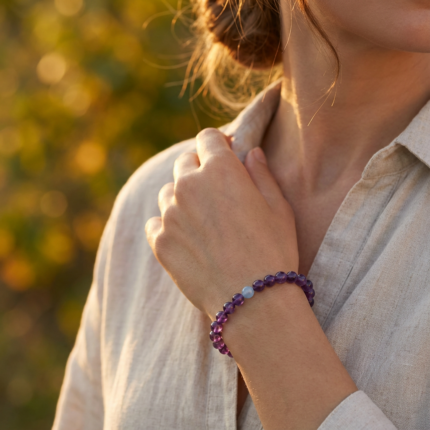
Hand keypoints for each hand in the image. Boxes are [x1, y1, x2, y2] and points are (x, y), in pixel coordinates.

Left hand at [145, 128, 298, 318]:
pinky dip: (167, 225)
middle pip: (185, 163)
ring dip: (181, 197)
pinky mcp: (159, 242)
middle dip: (199, 168)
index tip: (224, 154)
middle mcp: (189, 185)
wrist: (253, 300)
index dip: (217, 144)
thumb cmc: (273, 250)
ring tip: (201, 219)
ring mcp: (170, 214)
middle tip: (214, 189)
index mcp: (220, 170)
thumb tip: (250, 153)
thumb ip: (261, 173)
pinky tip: (186, 239)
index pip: (207, 138)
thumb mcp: (278, 207)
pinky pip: (155, 223)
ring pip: (168, 192)